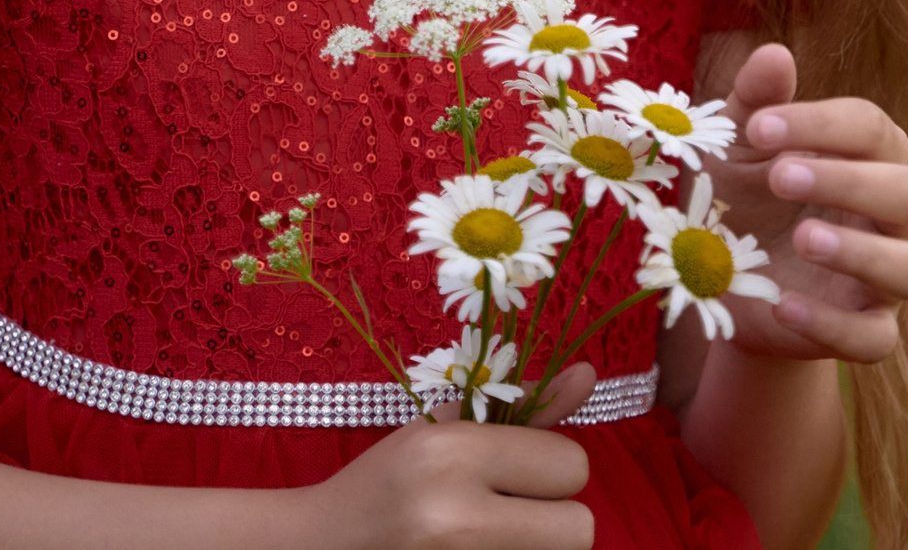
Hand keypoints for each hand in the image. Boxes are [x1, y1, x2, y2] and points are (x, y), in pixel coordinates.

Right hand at [303, 367, 595, 549]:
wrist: (316, 548)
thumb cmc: (387, 481)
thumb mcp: (445, 429)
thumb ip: (524, 408)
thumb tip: (590, 375)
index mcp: (453, 453)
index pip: (572, 467)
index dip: (552, 469)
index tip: (517, 472)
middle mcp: (456, 514)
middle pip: (580, 528)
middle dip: (555, 518)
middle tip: (510, 510)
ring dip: (534, 543)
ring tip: (487, 532)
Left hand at [702, 43, 907, 364]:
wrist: (719, 283)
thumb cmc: (739, 196)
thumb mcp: (733, 149)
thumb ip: (754, 102)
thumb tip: (775, 54)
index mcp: (866, 159)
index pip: (873, 129)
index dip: (822, 124)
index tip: (759, 127)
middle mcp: (886, 217)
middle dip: (850, 180)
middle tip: (780, 176)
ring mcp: (880, 280)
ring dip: (862, 252)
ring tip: (804, 238)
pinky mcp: (863, 331)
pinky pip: (877, 339)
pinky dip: (835, 325)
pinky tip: (784, 304)